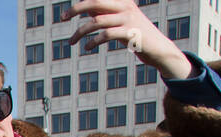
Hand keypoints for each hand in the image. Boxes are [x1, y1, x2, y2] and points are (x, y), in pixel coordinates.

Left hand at [64, 0, 191, 79]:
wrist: (158, 49)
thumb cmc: (135, 34)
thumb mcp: (120, 20)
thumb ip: (105, 13)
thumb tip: (88, 9)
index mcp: (123, 0)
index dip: (82, 1)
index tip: (66, 11)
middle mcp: (125, 5)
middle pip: (95, 2)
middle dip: (75, 9)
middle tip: (62, 18)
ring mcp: (128, 19)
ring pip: (97, 21)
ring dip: (79, 32)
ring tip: (71, 42)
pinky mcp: (130, 33)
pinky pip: (105, 35)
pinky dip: (92, 41)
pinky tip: (87, 47)